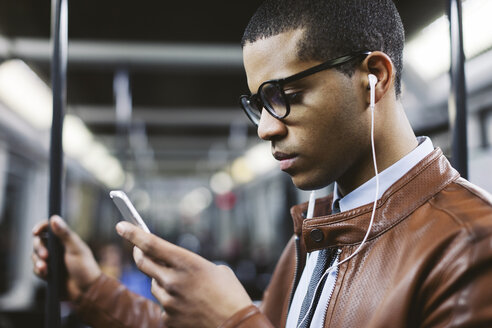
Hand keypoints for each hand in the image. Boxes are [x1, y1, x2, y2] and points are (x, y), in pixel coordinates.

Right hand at [32, 215, 101, 300]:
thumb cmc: (85, 268)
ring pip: (35, 255)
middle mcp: (57, 248)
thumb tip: (54, 218)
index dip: (41, 227)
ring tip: (46, 268)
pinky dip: (39, 271)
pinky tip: (46, 274)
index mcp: (65, 240)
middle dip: (39, 248)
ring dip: (38, 261)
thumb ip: (65, 234)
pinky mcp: (47, 272)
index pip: (49, 228)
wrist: (86, 291)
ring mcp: (51, 261)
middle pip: (39, 241)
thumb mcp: (76, 249)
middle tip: (46, 256)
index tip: (36, 231)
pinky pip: (36, 269)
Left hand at [116, 222, 252, 327]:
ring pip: (154, 284)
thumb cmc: (230, 295)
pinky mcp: (168, 318)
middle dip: (138, 253)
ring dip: (162, 280)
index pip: (151, 244)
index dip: (133, 233)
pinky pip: (162, 305)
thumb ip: (190, 265)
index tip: (121, 225)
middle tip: (138, 249)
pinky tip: (188, 305)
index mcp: (187, 263)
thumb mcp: (215, 270)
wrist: (236, 326)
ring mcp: (168, 301)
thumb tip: (174, 265)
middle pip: (143, 263)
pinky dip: (171, 302)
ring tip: (184, 287)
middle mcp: (173, 281)